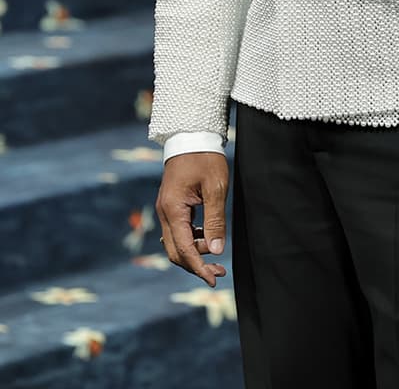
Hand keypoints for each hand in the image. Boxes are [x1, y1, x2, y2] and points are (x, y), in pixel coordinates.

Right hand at [156, 152, 228, 285]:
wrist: (192, 135)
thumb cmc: (205, 158)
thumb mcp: (215, 188)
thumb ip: (215, 220)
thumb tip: (215, 250)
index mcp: (173, 209)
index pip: (184, 249)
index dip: (198, 267)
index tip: (213, 279)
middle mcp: (164, 212)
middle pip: (176, 251)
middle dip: (196, 264)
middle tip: (218, 272)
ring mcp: (165, 209)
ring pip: (176, 242)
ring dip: (194, 253)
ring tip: (216, 257)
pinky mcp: (171, 205)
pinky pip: (178, 231)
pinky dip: (192, 240)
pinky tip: (207, 238)